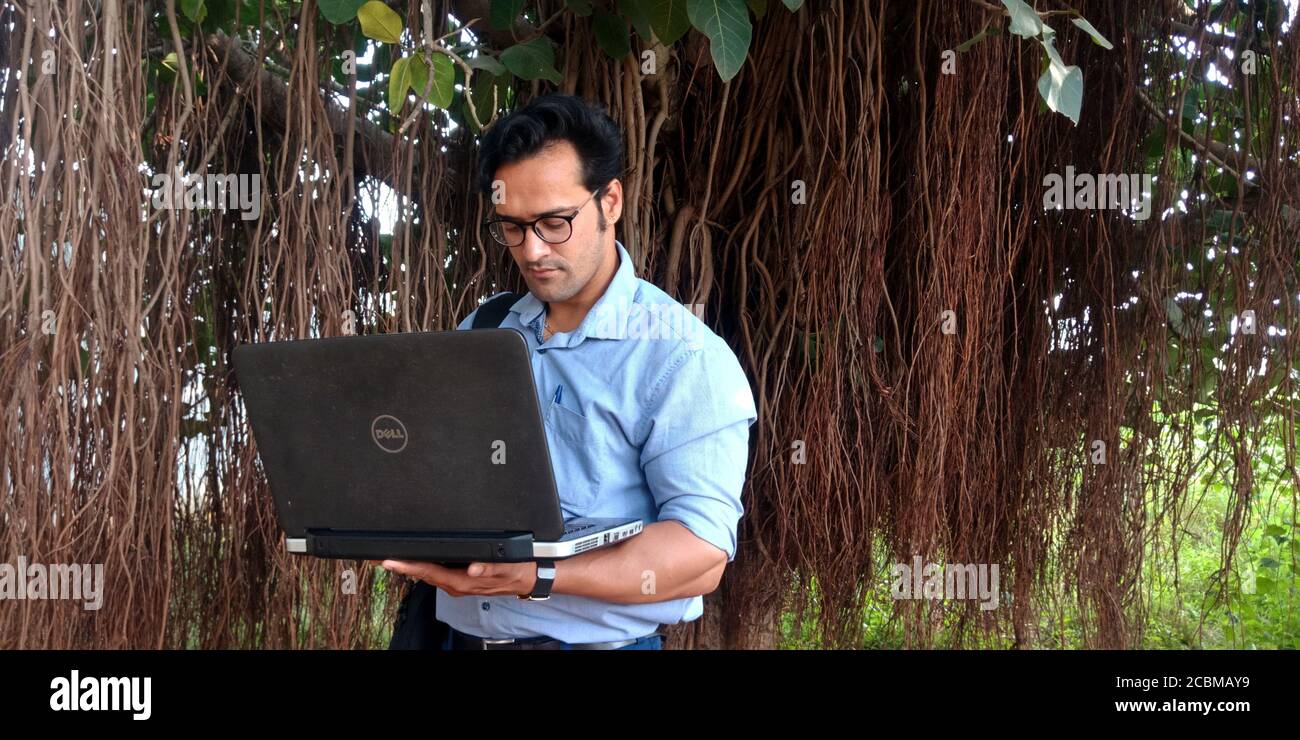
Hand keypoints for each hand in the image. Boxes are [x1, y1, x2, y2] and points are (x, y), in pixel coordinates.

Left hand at [374, 559, 538, 596]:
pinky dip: (419, 565)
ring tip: (387, 556)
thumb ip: (488, 569)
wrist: (526, 578)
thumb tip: (472, 569)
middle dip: (399, 564)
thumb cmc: (516, 570)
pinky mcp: (456, 578)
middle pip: (420, 572)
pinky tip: (410, 559)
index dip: (408, 565)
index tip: (389, 560)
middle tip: (376, 555)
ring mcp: (454, 582)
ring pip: (425, 573)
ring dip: (406, 565)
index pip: (429, 571)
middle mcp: (454, 584)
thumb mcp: (506, 567)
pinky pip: (433, 572)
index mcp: (462, 581)